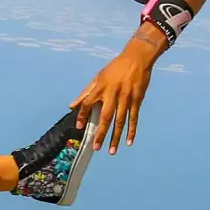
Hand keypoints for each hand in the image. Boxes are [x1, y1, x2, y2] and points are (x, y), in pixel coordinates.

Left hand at [72, 37, 158, 152]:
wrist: (136, 58)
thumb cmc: (115, 68)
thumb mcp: (98, 77)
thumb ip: (85, 92)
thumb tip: (72, 106)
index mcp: (100, 87)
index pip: (88, 104)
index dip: (82, 115)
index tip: (80, 127)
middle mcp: (112, 94)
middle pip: (105, 117)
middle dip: (100, 133)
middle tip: (96, 147)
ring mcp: (126, 98)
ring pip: (120, 121)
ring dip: (115, 137)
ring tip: (111, 151)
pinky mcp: (137, 100)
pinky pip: (133, 118)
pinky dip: (131, 130)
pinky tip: (129, 141)